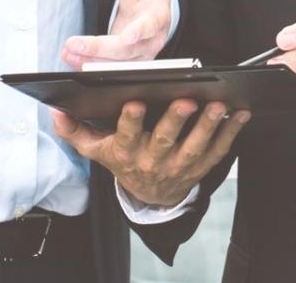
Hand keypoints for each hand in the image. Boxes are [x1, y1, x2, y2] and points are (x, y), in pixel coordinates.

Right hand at [52, 100, 248, 207]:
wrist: (150, 195)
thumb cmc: (123, 160)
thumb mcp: (96, 149)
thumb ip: (76, 130)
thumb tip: (56, 111)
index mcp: (127, 152)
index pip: (127, 136)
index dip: (131, 120)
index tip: (136, 101)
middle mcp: (153, 161)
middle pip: (165, 141)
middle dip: (176, 120)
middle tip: (186, 100)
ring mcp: (179, 166)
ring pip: (195, 146)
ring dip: (208, 126)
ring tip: (218, 106)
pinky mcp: (200, 167)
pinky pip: (218, 151)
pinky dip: (231, 133)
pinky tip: (240, 114)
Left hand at [61, 0, 173, 68]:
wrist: (147, 9)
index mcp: (157, 17)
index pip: (150, 25)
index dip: (139, 31)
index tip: (127, 36)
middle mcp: (151, 40)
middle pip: (126, 51)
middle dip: (99, 49)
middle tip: (75, 44)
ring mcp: (139, 55)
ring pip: (116, 65)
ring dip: (90, 61)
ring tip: (68, 51)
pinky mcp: (126, 63)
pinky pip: (108, 70)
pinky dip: (88, 65)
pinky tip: (71, 57)